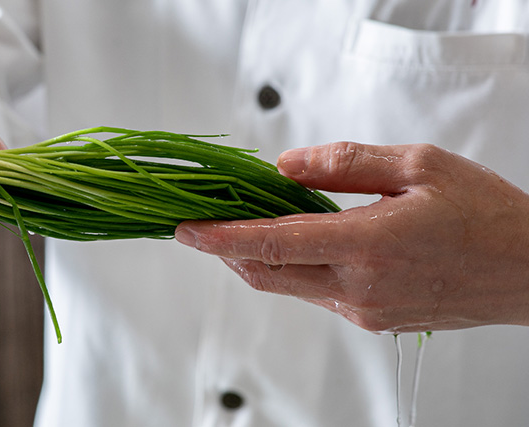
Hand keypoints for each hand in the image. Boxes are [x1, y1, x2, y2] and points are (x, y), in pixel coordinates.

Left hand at [175, 142, 528, 332]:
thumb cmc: (485, 215)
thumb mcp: (419, 165)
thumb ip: (345, 163)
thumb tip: (285, 168)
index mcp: (368, 245)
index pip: (273, 243)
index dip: (222, 238)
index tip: (186, 230)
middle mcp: (360, 287)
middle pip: (267, 274)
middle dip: (226, 252)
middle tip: (200, 227)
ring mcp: (365, 311)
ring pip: (290, 285)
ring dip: (259, 259)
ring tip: (244, 227)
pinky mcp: (373, 321)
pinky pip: (318, 294)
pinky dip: (295, 268)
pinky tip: (297, 245)